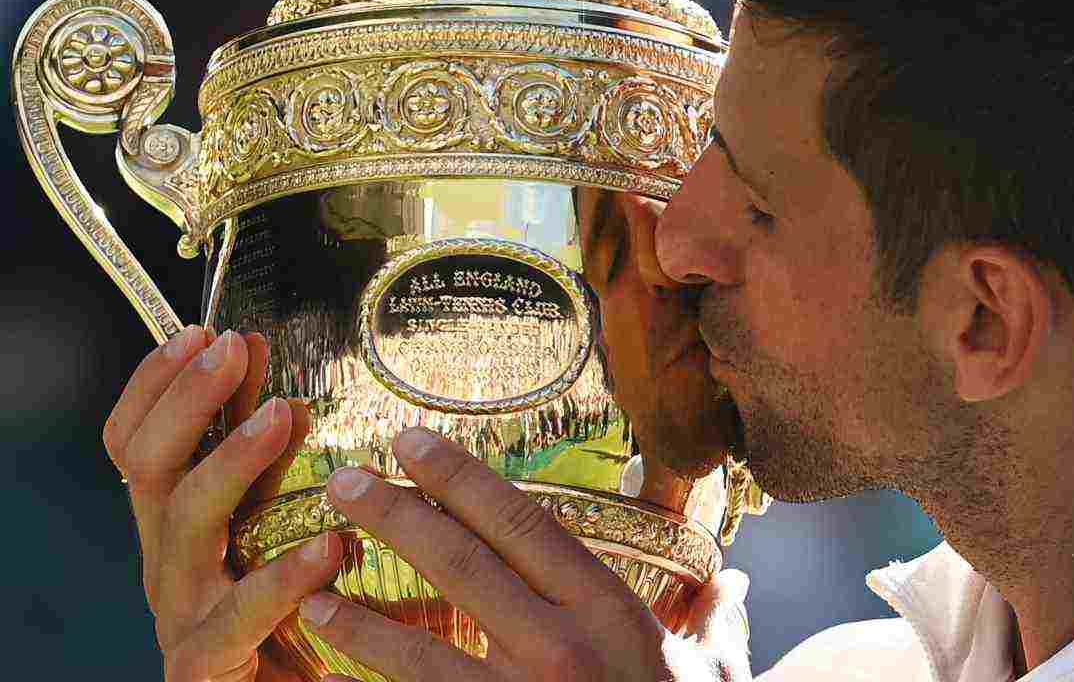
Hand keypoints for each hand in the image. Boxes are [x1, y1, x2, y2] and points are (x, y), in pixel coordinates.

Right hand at [103, 326, 344, 680]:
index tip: (203, 331)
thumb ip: (267, 464)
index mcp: (173, 523)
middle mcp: (168, 560)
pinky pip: (241, 615)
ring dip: (230, 461)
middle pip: (150, 466)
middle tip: (232, 349)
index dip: (158, 383)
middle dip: (187, 399)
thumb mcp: (264, 526)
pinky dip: (286, 577)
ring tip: (279, 415)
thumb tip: (281, 390)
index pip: (134, 441)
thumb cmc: (274, 615)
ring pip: (186, 524)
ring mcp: (184, 611)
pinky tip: (331, 547)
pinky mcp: (210, 663)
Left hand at [297, 428, 751, 681]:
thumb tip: (735, 582)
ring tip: (310, 587)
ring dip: (359, 615)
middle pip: (461, 564)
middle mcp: (561, 648)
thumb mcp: (717, 673)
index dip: (459, 478)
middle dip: (394, 516)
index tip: (410, 443)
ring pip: (422, 650)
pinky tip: (335, 678)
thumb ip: (718, 620)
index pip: (521, 522)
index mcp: (611, 610)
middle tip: (342, 482)